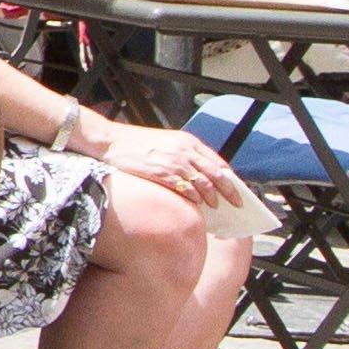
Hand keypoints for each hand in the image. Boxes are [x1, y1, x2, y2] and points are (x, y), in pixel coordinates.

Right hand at [93, 123, 248, 211]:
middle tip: (237, 203)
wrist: (111, 141)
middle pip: (217, 174)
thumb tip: (200, 174)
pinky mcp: (163, 173)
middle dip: (229, 191)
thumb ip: (184, 154)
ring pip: (204, 184)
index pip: (218, 161)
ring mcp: (175, 162)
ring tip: (215, 207)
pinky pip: (186, 189)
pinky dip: (194, 198)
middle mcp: (185, 151)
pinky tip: (196, 204)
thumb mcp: (166, 142)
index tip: (236, 188)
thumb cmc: (137, 143)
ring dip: (212, 197)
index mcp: (188, 141)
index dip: (230, 177)